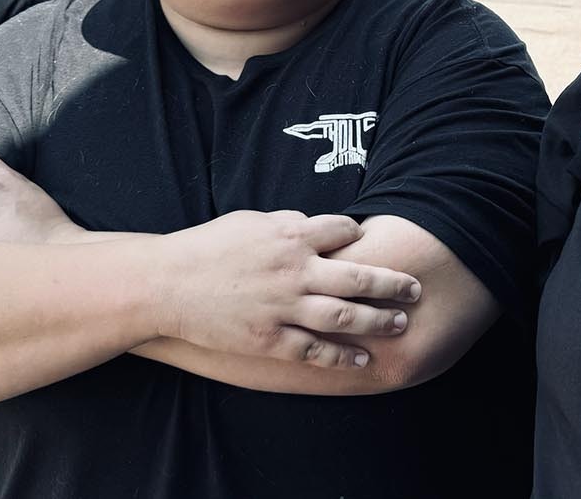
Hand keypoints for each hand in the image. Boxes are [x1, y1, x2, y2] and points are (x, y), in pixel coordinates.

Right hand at [155, 210, 422, 368]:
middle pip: (359, 277)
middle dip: (393, 284)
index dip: (360, 236)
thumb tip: (313, 221)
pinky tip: (363, 360)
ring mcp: (283, 307)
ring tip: (402, 323)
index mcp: (289, 234)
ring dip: (379, 320)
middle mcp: (294, 271)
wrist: (164, 285)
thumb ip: (286, 221)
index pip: (343, 231)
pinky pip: (314, 351)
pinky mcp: (268, 339)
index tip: (372, 244)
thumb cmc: (205, 247)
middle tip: (416, 288)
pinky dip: (342, 357)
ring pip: (345, 317)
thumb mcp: (248, 220)